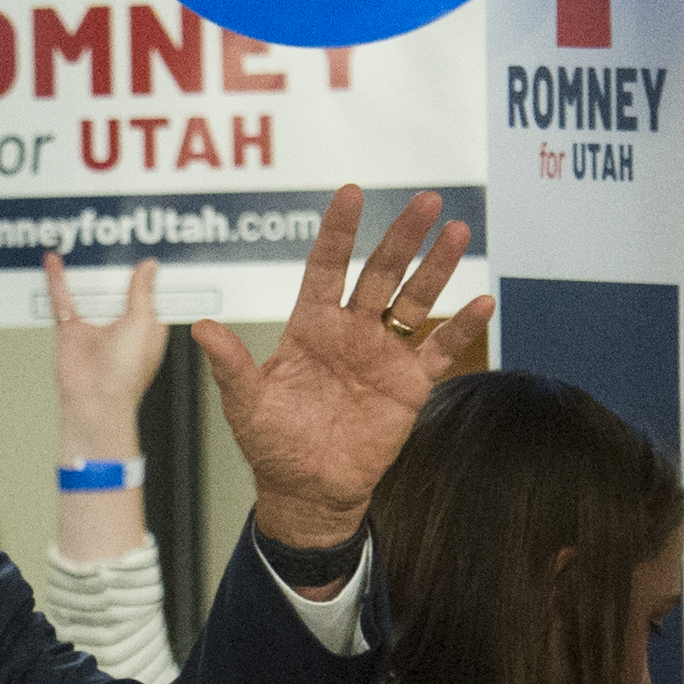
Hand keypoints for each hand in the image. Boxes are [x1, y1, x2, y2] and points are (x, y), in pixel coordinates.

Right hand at [47, 253, 168, 463]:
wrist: (93, 401)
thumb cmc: (124, 376)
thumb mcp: (143, 325)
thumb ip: (142, 293)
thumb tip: (148, 267)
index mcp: (147, 325)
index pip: (152, 291)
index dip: (152, 271)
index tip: (152, 245)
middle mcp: (121, 323)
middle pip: (119, 285)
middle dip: (118, 263)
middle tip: (118, 233)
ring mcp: (95, 324)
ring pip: (91, 288)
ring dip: (89, 269)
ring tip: (90, 240)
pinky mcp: (71, 329)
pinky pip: (63, 299)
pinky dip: (58, 279)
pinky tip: (55, 260)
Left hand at [194, 187, 490, 553]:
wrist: (307, 489)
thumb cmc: (271, 443)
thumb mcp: (245, 404)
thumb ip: (231, 365)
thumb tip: (202, 328)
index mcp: (310, 325)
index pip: (326, 267)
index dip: (338, 232)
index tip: (350, 193)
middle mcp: (350, 330)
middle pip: (380, 272)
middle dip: (402, 236)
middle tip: (426, 200)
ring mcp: (383, 353)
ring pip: (415, 300)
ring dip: (437, 268)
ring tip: (457, 232)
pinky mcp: (409, 383)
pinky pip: (439, 349)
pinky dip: (461, 328)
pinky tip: (481, 302)